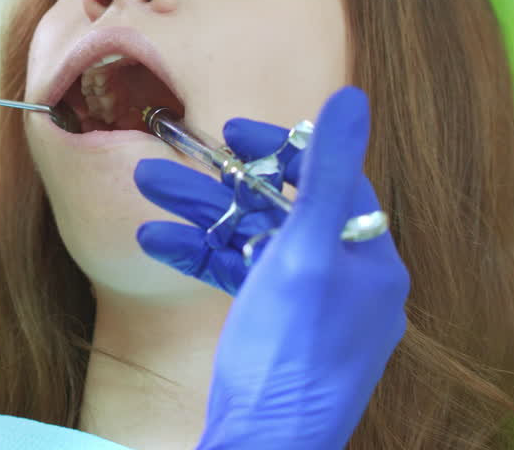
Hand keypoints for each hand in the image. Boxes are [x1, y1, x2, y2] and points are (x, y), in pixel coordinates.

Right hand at [135, 87, 409, 448]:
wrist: (264, 446)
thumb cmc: (291, 356)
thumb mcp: (305, 254)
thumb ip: (325, 174)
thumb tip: (352, 98)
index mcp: (367, 260)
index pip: (332, 182)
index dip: (283, 149)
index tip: (234, 131)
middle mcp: (344, 281)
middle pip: (279, 211)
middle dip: (220, 184)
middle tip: (168, 162)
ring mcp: (307, 309)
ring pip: (251, 243)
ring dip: (199, 215)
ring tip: (146, 188)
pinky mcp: (274, 331)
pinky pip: (238, 279)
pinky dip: (200, 257)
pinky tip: (155, 241)